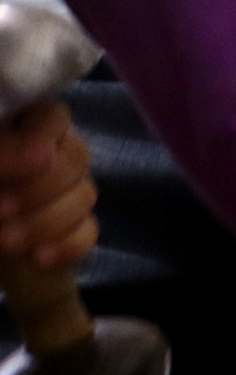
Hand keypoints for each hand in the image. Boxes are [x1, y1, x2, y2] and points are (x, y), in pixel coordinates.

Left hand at [0, 102, 96, 270]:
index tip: (33, 161)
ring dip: (47, 222)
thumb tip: (42, 156)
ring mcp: (61, 192)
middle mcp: (48, 154)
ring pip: (84, 195)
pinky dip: (69, 245)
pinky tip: (39, 258)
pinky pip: (88, 232)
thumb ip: (0, 156)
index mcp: (17, 129)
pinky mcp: (65, 229)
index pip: (52, 116)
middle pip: (76, 158)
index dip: (46, 136)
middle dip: (40, 190)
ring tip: (5, 243)